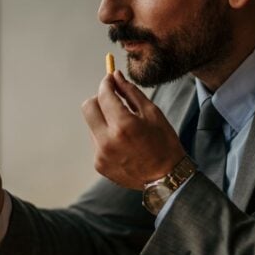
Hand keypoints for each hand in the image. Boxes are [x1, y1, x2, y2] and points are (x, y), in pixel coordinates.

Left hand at [81, 70, 185, 189]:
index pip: (104, 95)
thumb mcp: (152, 113)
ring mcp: (101, 154)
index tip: (110, 79)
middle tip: (112, 99)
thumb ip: (130, 92)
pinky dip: (105, 136)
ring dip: (103, 119)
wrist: (166, 178)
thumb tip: (116, 76)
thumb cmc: (164, 143)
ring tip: (123, 127)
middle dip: (99, 99)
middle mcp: (107, 140)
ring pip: (92, 125)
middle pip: (88, 107)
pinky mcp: (99, 164)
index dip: (106, 83)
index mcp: (123, 125)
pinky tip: (123, 143)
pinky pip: (96, 141)